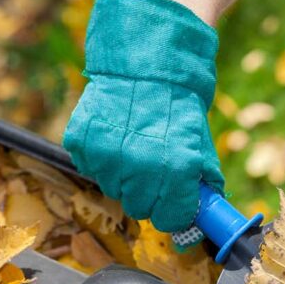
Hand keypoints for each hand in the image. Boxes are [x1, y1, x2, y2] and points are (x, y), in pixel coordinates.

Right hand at [63, 0, 223, 232]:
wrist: (145, 62)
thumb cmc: (178, 105)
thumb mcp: (199, 143)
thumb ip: (200, 183)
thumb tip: (202, 221)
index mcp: (177, 169)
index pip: (170, 218)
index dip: (173, 213)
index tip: (173, 204)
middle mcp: (141, 166)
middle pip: (139, 208)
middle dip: (147, 195)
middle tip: (152, 170)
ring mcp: (108, 155)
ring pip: (113, 189)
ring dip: (123, 176)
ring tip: (132, 145)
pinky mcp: (82, 143)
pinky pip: (90, 167)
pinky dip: (100, 157)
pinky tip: (113, 135)